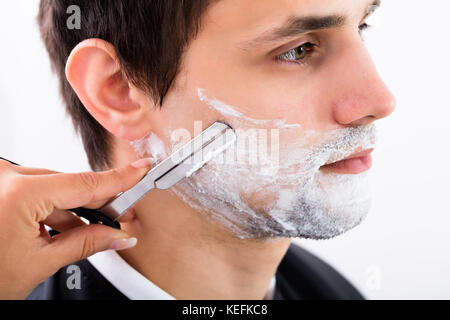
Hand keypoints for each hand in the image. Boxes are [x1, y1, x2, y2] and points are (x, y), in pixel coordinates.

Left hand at [0, 158, 150, 298]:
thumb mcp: (40, 263)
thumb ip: (87, 242)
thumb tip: (118, 235)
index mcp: (16, 193)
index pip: (84, 183)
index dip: (119, 179)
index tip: (139, 170)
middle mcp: (4, 177)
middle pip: (69, 183)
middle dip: (98, 202)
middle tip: (121, 216)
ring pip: (52, 187)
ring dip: (74, 208)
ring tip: (95, 228)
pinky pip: (34, 190)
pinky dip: (52, 208)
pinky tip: (66, 226)